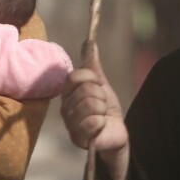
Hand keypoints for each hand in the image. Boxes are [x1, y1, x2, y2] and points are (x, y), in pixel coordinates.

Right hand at [61, 47, 130, 179]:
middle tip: (102, 105)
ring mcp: (70, 124)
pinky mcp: (78, 138)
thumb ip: (93, 65)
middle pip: (85, 90)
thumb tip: (89, 40)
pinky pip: (93, 122)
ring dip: (103, 110)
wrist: (115, 132)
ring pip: (91, 105)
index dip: (91, 78)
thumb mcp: (101, 84)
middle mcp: (64, 108)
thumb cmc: (106, 108)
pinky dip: (102, 122)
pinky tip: (100, 126)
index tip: (98, 85)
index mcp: (67, 93)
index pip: (75, 76)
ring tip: (101, 116)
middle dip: (101, 96)